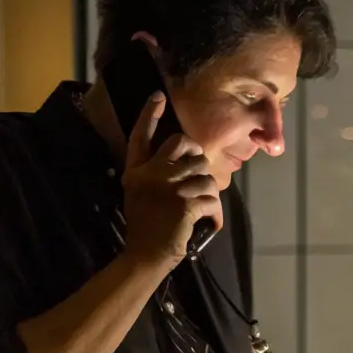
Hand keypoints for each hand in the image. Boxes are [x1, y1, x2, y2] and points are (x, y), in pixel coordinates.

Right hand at [120, 92, 222, 271]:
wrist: (145, 256)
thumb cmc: (146, 229)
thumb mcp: (139, 195)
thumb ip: (154, 176)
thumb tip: (185, 162)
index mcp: (136, 171)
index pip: (141, 136)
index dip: (149, 115)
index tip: (158, 96)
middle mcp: (151, 173)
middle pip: (184, 145)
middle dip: (198, 159)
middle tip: (199, 179)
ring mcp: (168, 187)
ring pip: (205, 173)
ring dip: (210, 192)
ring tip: (203, 208)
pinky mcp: (185, 203)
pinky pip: (212, 199)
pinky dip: (215, 214)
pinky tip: (210, 223)